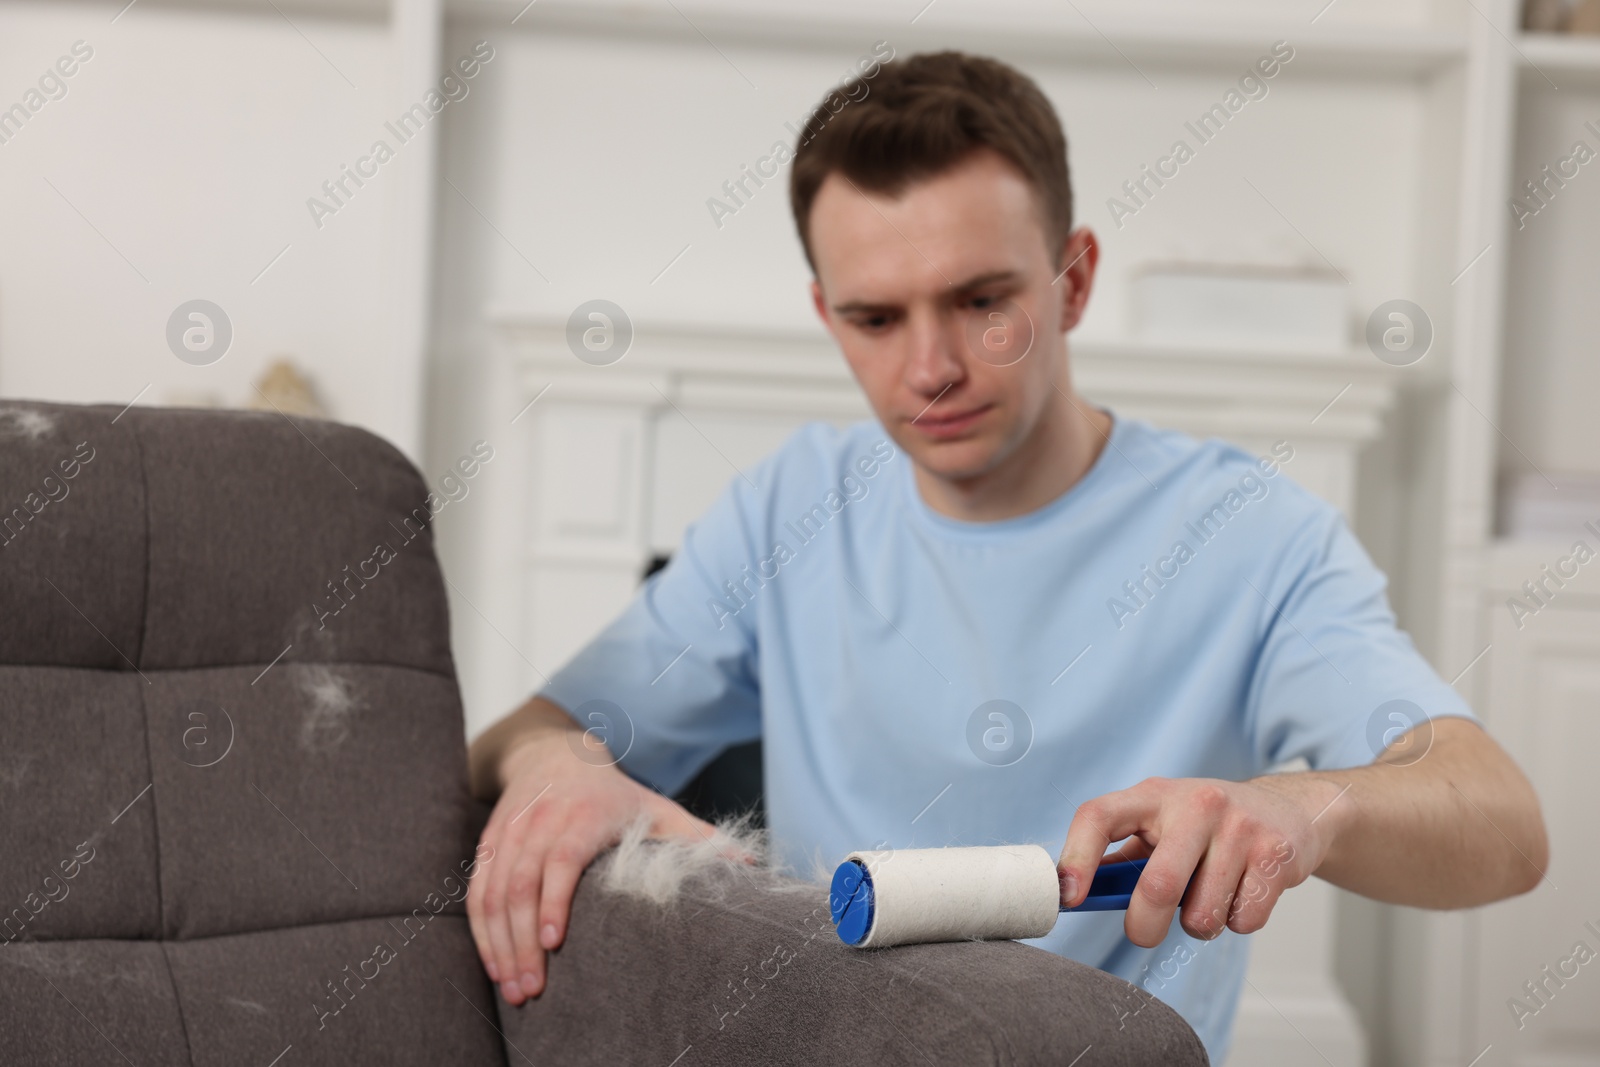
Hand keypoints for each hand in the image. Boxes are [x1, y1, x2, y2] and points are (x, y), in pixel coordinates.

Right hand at [466, 731, 725, 1005]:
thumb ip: (696, 840)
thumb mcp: (656, 808)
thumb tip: (750, 866)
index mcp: (582, 815)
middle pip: (521, 885)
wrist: (554, 754)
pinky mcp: (489, 845)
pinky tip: (492, 964)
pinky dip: (481, 930)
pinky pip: (476, 891)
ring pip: (493, 893)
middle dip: (522, 942)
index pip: (560, 859)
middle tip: (532, 990)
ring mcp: (509, 834)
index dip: (554, 900)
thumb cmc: (613, 793)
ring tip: (513, 989)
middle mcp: (539, 822)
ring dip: (498, 944)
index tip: (555, 943)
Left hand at [1056, 775, 1347, 947]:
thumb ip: (1120, 859)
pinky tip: (1240, 894)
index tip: (1069, 898)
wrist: (1287, 809)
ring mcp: (1240, 826)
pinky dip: (1235, 922)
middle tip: (1144, 933)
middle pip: (1158, 886)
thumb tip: (1073, 897)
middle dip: (1144, 926)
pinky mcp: (1275, 854)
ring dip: (1198, 924)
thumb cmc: (1206, 826)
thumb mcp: (1159, 825)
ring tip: (1206, 899)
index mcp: (1152, 795)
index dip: (1077, 858)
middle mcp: (1197, 803)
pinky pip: (1242, 920)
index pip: (1099, 816)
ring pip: (1202, 915)